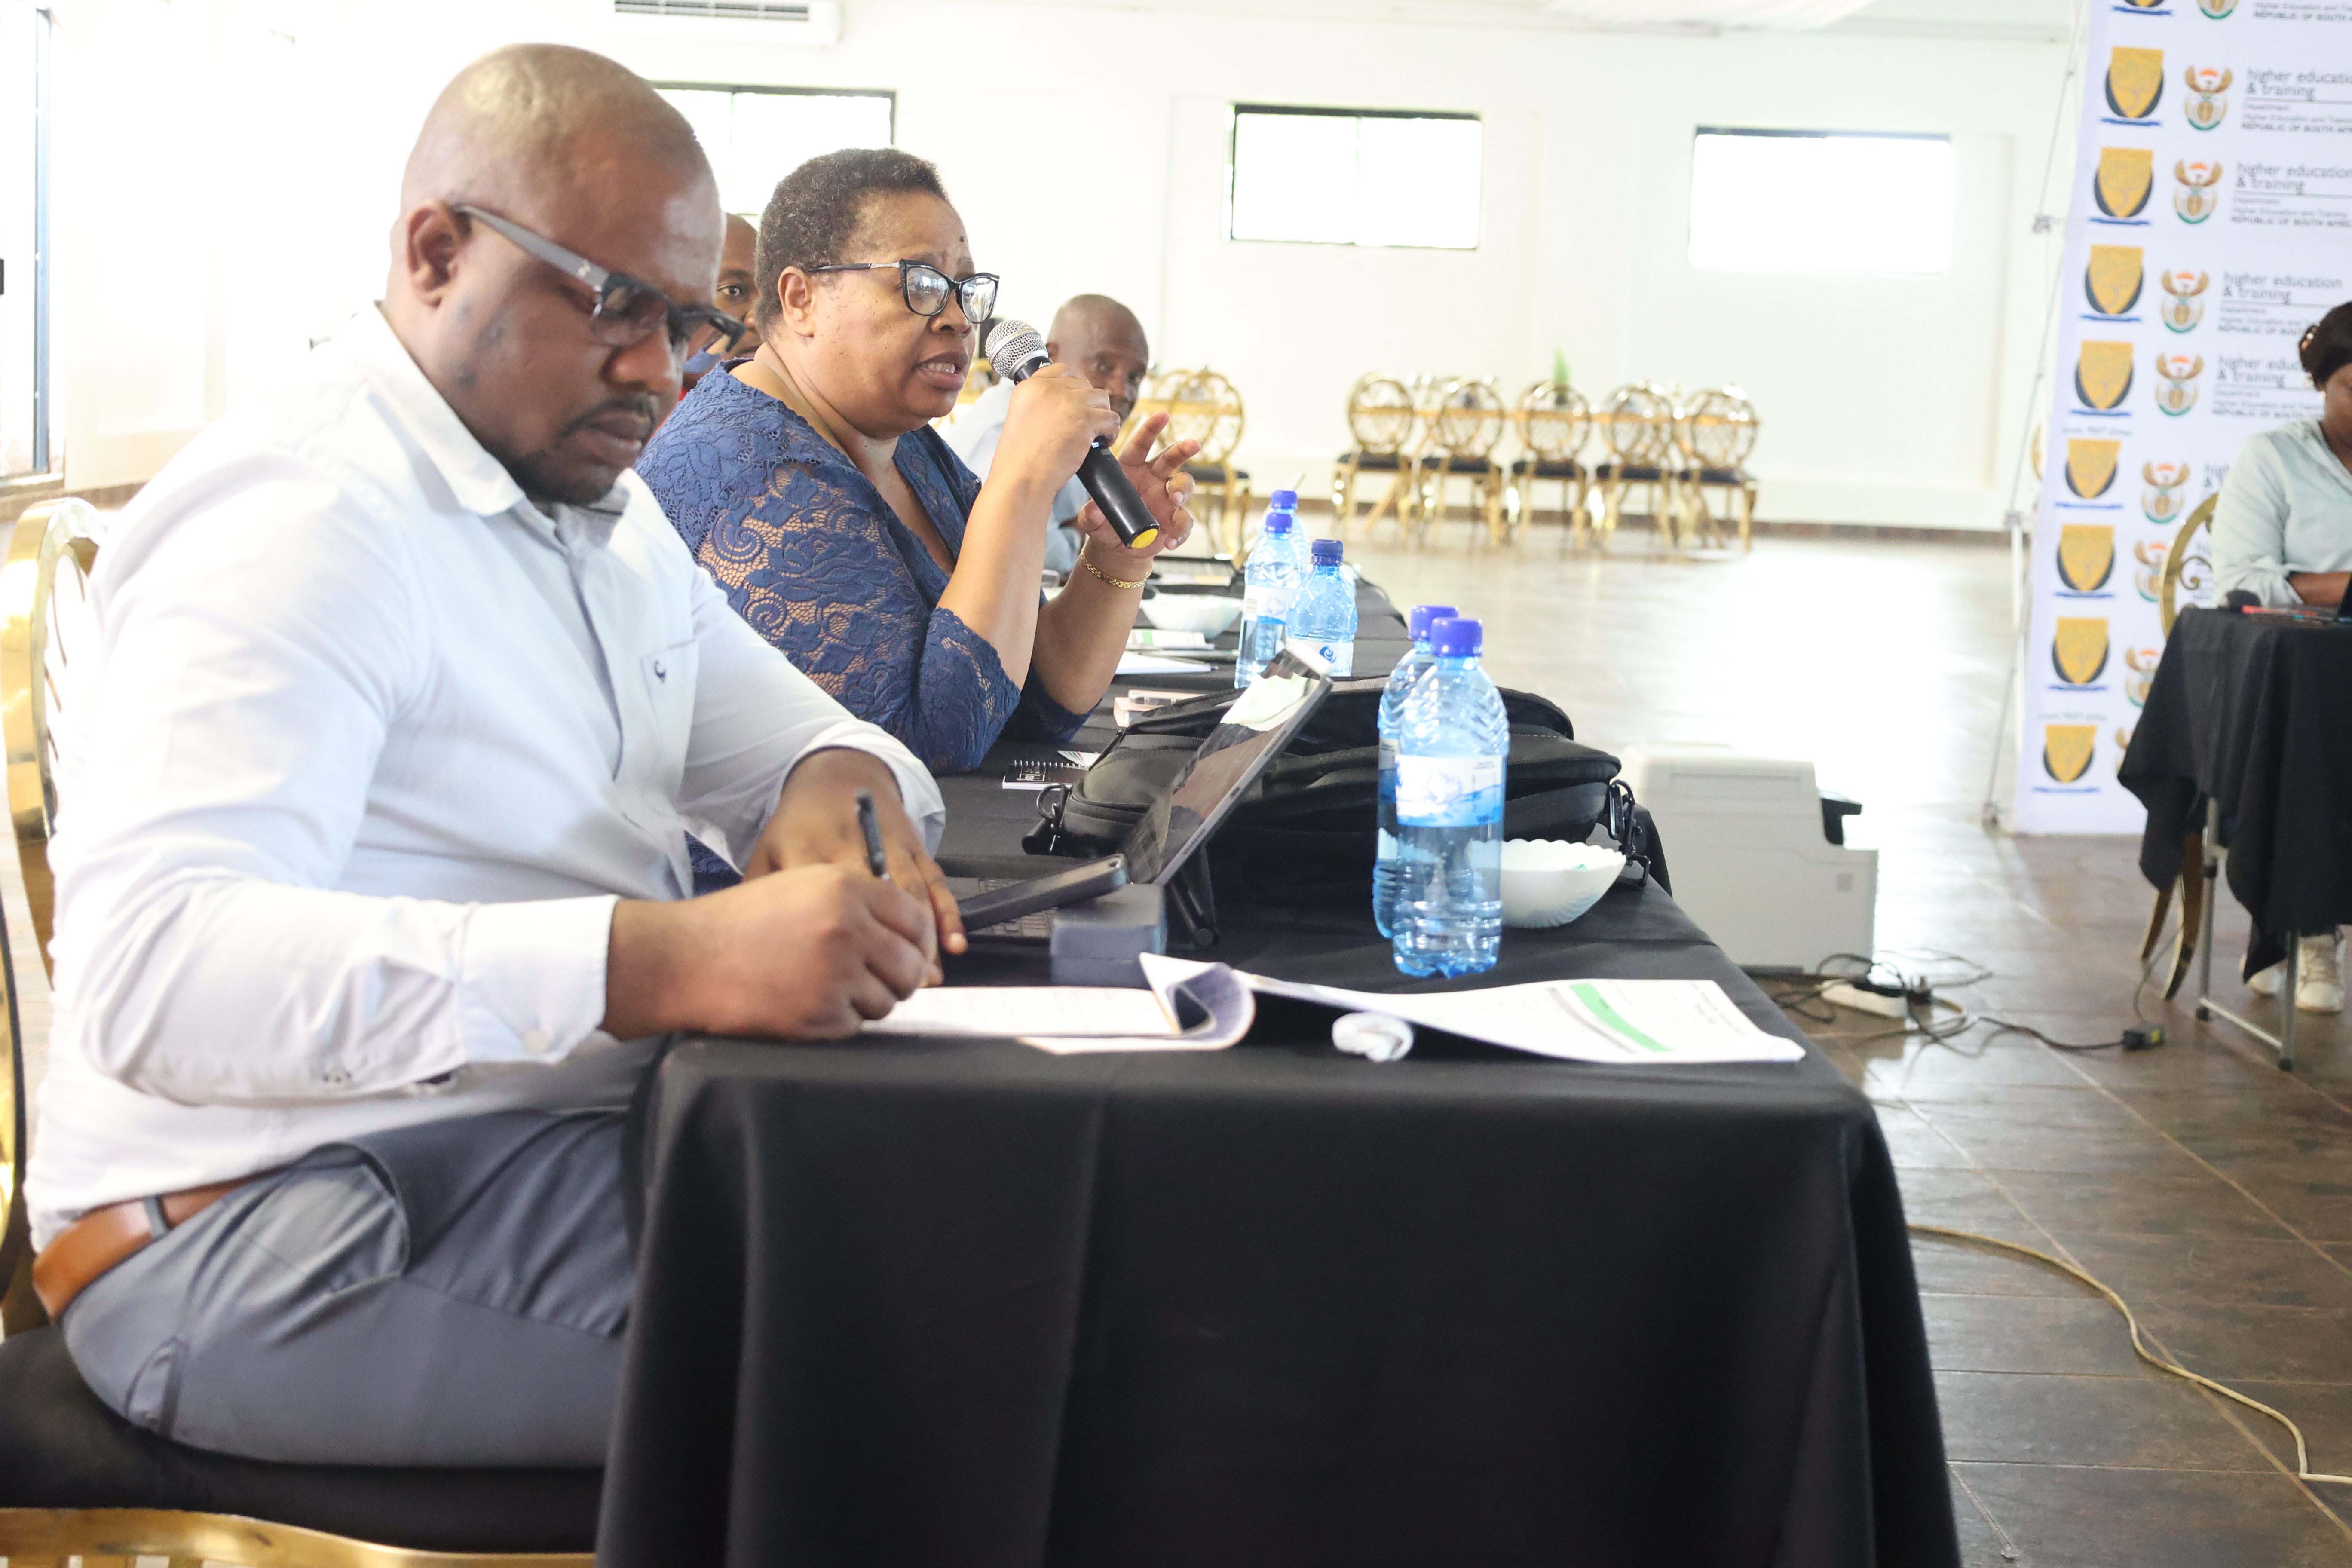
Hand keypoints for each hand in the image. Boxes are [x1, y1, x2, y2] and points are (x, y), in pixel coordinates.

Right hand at [604, 864, 936, 1040]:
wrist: (687, 958)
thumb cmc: (741, 922)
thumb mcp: (803, 886)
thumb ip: (858, 901)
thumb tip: (906, 933)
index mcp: (847, 889)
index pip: (916, 919)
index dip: (918, 941)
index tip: (910, 953)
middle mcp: (848, 929)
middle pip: (911, 966)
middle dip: (899, 977)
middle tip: (874, 979)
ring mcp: (836, 974)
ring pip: (888, 999)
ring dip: (867, 1000)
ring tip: (827, 987)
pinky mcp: (820, 1014)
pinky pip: (856, 1025)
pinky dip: (839, 1020)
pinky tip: (807, 1002)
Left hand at [745, 747, 965, 961]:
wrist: (838, 772)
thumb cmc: (799, 822)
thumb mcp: (769, 851)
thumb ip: (762, 894)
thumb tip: (752, 948)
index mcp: (812, 851)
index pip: (829, 902)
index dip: (841, 944)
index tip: (848, 981)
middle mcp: (856, 847)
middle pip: (878, 903)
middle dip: (892, 948)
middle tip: (898, 990)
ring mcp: (891, 845)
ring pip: (913, 896)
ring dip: (924, 939)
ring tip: (926, 979)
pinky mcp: (915, 845)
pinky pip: (936, 881)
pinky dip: (948, 914)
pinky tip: (954, 944)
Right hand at [996, 363, 1117, 491]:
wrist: (1022, 477)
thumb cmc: (1020, 458)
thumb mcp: (1021, 419)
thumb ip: (1040, 404)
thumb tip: (1065, 402)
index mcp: (1030, 387)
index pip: (1061, 370)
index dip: (1073, 387)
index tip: (1076, 403)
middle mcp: (1049, 389)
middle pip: (1084, 385)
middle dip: (1088, 404)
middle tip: (1086, 423)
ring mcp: (1069, 402)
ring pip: (1101, 398)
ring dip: (1101, 415)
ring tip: (1096, 433)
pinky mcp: (1086, 419)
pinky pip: (1111, 418)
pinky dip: (1111, 431)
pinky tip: (1103, 442)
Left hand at [1073, 412, 1198, 576]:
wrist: (1116, 547)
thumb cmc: (1104, 523)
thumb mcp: (1091, 520)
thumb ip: (1090, 514)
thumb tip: (1093, 511)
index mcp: (1132, 468)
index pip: (1142, 444)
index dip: (1152, 429)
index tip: (1162, 415)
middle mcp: (1153, 478)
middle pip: (1171, 458)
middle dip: (1183, 450)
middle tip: (1193, 445)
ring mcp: (1166, 498)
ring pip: (1184, 484)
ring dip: (1183, 488)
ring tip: (1174, 498)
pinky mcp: (1174, 520)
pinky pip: (1184, 521)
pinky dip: (1180, 530)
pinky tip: (1170, 541)